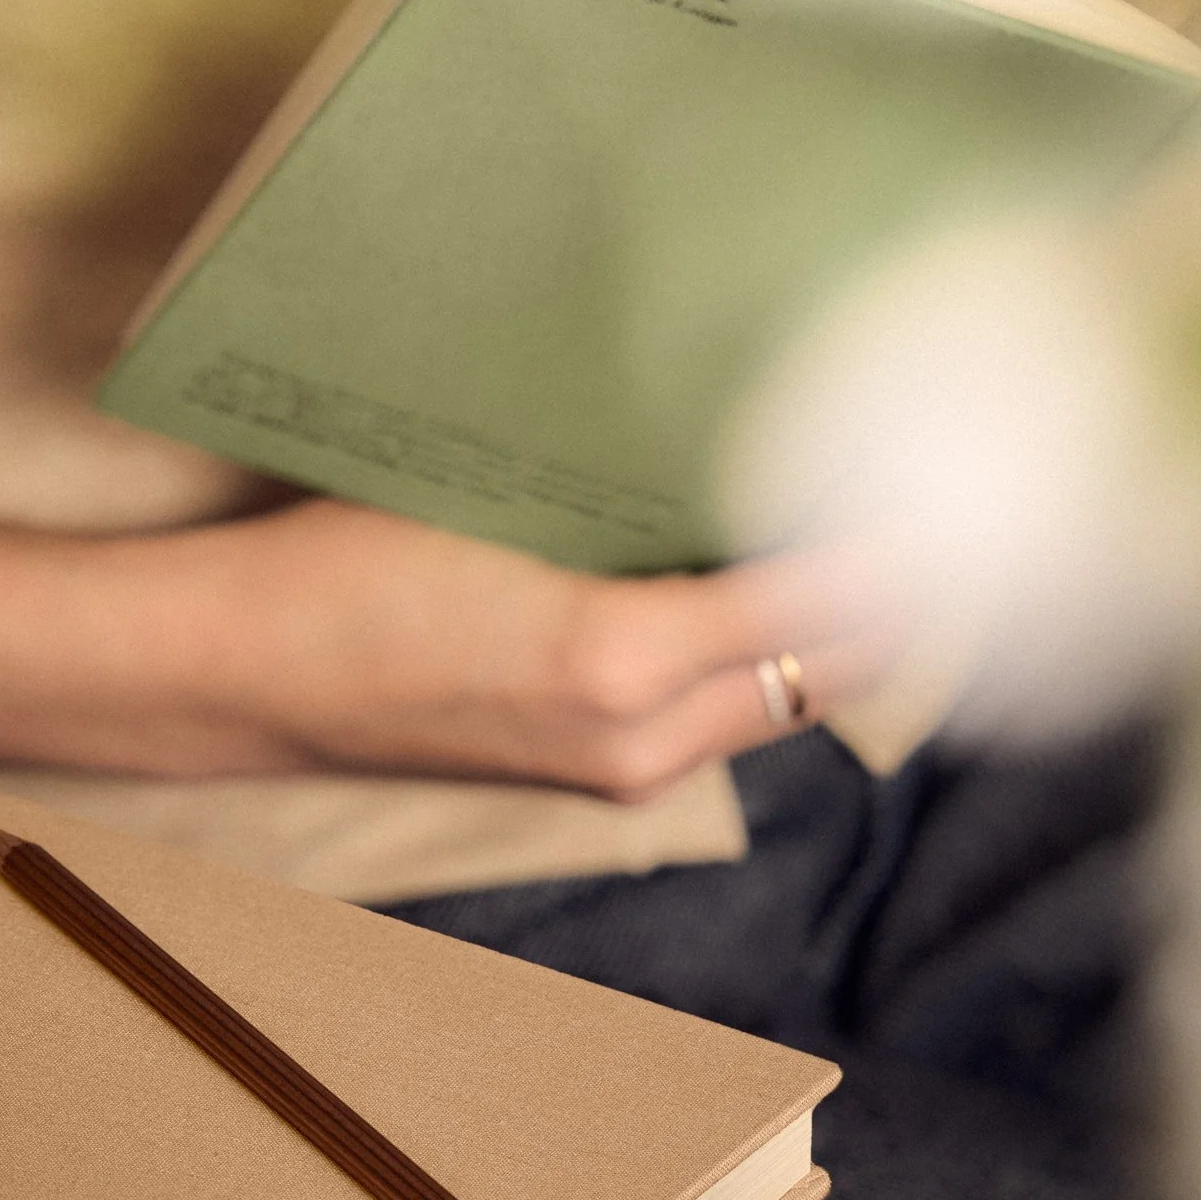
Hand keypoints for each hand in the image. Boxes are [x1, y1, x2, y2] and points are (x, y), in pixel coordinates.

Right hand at [0, 495, 896, 796]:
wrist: (241, 673)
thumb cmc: (342, 562)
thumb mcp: (499, 490)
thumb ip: (635, 476)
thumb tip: (760, 422)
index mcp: (623, 653)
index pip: (832, 596)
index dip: (912, 533)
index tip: (959, 457)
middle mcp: (642, 734)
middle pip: (835, 661)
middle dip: (898, 581)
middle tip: (939, 478)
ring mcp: (621, 770)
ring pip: (783, 692)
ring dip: (833, 621)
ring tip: (860, 517)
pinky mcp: (593, 778)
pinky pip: (719, 714)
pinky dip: (761, 654)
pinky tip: (755, 579)